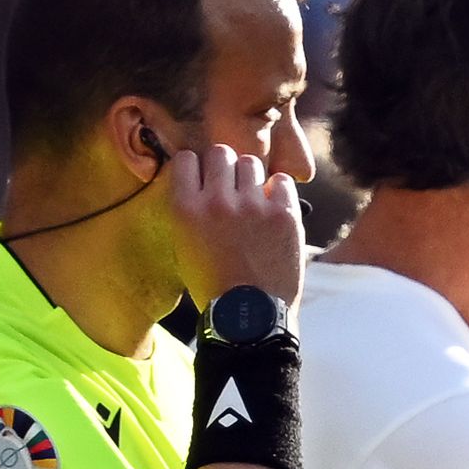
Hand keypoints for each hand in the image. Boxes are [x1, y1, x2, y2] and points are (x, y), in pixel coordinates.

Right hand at [168, 140, 306, 307]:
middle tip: (232, 188)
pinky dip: (279, 190)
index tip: (204, 179)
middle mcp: (217, 201)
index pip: (186, 158)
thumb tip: (198, 180)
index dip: (197, 167)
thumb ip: (189, 209)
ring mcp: (252, 206)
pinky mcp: (284, 214)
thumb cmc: (214, 284)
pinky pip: (282, 180)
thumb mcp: (184, 245)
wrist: (250, 315)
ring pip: (251, 163)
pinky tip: (275, 207)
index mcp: (186, 208)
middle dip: (225, 167)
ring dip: (252, 177)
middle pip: (220, 153)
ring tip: (254, 200)